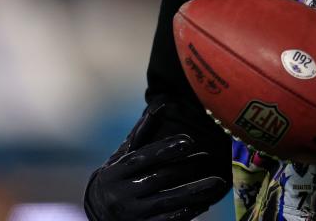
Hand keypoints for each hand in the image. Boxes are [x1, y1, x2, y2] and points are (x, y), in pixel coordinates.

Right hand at [85, 134, 226, 220]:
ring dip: (194, 192)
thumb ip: (143, 133)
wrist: (98, 212)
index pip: (141, 159)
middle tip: (208, 158)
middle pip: (158, 179)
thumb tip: (160, 105)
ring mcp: (131, 214)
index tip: (189, 140)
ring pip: (166, 201)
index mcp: (114, 173)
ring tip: (217, 182)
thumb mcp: (123, 156)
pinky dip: (187, 212)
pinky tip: (205, 203)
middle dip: (185, 168)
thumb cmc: (118, 177)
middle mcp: (120, 195)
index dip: (164, 149)